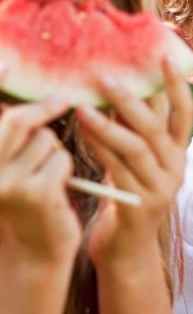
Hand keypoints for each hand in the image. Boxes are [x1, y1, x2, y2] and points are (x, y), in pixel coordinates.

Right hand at [0, 96, 78, 264]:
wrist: (38, 249)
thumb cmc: (31, 198)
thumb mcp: (14, 164)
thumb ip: (13, 132)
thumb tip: (25, 95)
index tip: (7, 64)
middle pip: (17, 121)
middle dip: (44, 111)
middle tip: (63, 101)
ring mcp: (5, 183)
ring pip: (46, 140)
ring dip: (55, 152)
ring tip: (48, 176)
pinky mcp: (33, 194)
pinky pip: (60, 160)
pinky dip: (65, 169)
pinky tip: (57, 190)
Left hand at [75, 58, 192, 265]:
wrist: (128, 246)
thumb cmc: (128, 193)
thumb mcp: (140, 160)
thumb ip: (138, 130)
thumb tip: (125, 90)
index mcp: (178, 153)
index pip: (183, 113)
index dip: (175, 86)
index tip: (163, 57)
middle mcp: (176, 167)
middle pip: (157, 128)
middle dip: (132, 100)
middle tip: (106, 78)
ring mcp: (161, 187)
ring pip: (136, 147)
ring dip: (108, 124)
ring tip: (83, 106)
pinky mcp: (141, 204)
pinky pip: (117, 169)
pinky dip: (99, 148)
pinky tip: (82, 133)